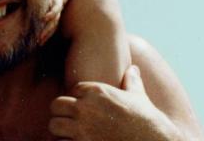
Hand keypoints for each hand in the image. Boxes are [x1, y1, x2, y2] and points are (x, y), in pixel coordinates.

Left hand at [39, 0, 80, 44]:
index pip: (57, 5)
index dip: (52, 11)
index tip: (45, 18)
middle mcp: (61, 5)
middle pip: (55, 19)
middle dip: (48, 29)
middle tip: (39, 38)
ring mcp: (59, 10)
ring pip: (54, 24)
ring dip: (47, 33)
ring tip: (38, 43)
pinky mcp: (57, 12)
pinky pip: (52, 24)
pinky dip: (47, 32)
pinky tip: (39, 40)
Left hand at [49, 65, 182, 140]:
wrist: (149, 140)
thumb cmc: (145, 119)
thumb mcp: (138, 96)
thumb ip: (131, 81)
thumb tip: (133, 69)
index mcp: (97, 91)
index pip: (74, 89)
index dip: (78, 97)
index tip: (85, 105)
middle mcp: (85, 108)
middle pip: (56, 105)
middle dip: (62, 112)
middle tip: (72, 119)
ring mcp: (81, 129)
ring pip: (53, 125)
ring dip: (60, 129)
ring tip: (70, 133)